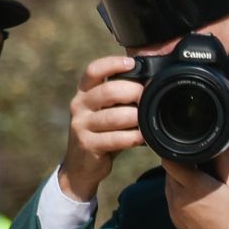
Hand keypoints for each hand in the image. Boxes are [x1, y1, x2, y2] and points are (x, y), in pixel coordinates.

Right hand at [58, 55, 142, 202]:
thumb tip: (149, 82)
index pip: (93, 70)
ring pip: (113, 116)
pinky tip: (141, 138)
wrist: (81, 165)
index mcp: (84, 92)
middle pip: (108, 91)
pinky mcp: (87, 144)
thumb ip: (119, 97)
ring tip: (145, 120)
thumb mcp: (106, 110)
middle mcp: (79, 105)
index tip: (132, 63)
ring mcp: (81, 125)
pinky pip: (115, 138)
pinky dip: (132, 137)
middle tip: (146, 98)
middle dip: (133, 92)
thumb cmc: (101, 132)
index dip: (112, 63)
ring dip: (134, 117)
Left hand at [163, 150, 228, 228]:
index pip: (170, 160)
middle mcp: (178, 197)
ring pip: (169, 184)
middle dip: (182, 165)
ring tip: (201, 183)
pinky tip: (198, 198)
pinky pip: (172, 199)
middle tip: (201, 167)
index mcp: (194, 186)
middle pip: (169, 170)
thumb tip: (219, 144)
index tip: (191, 152)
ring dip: (181, 179)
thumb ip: (224, 162)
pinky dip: (181, 193)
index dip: (179, 152)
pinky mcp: (174, 220)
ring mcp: (174, 210)